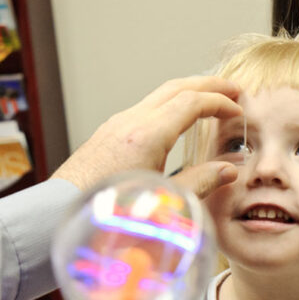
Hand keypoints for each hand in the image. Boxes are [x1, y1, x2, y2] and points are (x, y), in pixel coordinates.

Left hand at [52, 75, 241, 199]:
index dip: (220, 103)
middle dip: (208, 85)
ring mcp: (116, 124)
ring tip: (209, 101)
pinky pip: (145, 108)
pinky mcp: (108, 133)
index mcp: (146, 135)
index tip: (239, 110)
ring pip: (159, 96)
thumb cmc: (108, 213)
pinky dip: (169, 105)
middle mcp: (130, 122)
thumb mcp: (163, 200)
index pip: (191, 103)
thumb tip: (228, 170)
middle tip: (233, 89)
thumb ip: (199, 182)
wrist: (59, 213)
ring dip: (187, 93)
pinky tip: (177, 120)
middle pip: (176, 88)